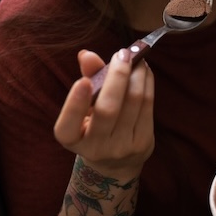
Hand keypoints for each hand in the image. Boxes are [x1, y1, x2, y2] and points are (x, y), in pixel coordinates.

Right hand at [53, 48, 154, 176]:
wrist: (116, 162)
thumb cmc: (94, 125)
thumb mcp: (83, 107)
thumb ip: (86, 79)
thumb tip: (87, 55)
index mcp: (72, 139)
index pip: (68, 126)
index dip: (74, 105)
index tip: (82, 81)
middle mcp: (95, 148)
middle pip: (107, 109)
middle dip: (117, 76)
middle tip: (122, 53)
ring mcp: (121, 148)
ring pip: (133, 103)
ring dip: (137, 74)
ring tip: (136, 57)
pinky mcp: (143, 143)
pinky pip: (147, 106)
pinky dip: (147, 83)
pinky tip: (144, 71)